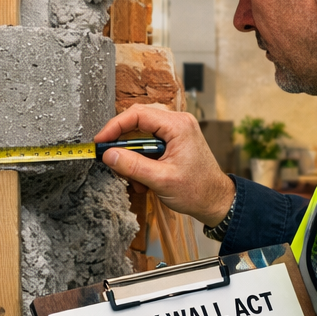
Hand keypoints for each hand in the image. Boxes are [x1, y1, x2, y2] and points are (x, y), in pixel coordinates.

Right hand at [93, 106, 236, 226]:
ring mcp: (176, 131)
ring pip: (140, 136)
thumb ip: (133, 166)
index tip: (100, 141)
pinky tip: (145, 180)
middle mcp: (177, 123)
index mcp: (178, 126)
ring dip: (133, 158)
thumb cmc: (198, 191)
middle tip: (113, 162)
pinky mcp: (173, 141)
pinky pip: (148, 144)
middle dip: (123, 145)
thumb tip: (108, 155)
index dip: (114, 126)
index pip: (137, 114)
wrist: (216, 201)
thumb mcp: (161, 180)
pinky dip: (141, 161)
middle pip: (137, 123)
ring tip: (136, 179)